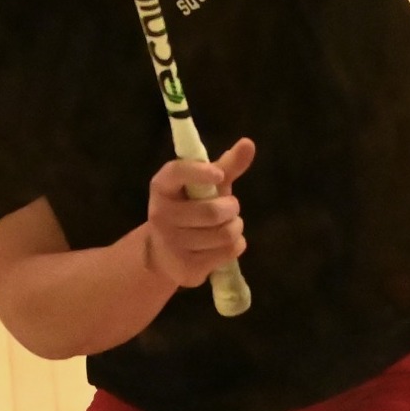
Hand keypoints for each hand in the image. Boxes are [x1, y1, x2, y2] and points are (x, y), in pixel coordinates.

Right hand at [145, 138, 254, 287]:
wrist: (163, 253)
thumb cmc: (189, 209)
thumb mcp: (204, 186)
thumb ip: (226, 165)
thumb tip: (249, 143)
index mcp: (162, 187)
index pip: (176, 173)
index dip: (199, 172)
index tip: (219, 175)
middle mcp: (160, 214)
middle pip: (211, 211)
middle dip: (232, 208)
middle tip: (230, 208)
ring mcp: (171, 244)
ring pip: (223, 234)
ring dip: (235, 227)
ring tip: (228, 225)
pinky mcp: (185, 267)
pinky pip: (227, 253)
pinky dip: (236, 245)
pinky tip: (225, 243)